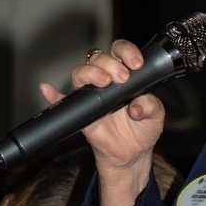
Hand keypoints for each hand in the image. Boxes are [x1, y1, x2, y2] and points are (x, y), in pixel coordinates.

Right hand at [40, 40, 164, 171]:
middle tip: (122, 78)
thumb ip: (151, 106)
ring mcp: (92, 95)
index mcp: (125, 75)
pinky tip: (48, 90)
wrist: (133, 154)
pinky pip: (63, 101)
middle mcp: (106, 81)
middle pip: (98, 58)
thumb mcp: (156, 117)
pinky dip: (53, 95)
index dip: (126, 51)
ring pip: (81, 72)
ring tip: (104, 82)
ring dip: (90, 73)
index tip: (136, 64)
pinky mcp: (82, 112)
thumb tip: (135, 107)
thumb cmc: (143, 130)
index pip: (120, 51)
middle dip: (110, 63)